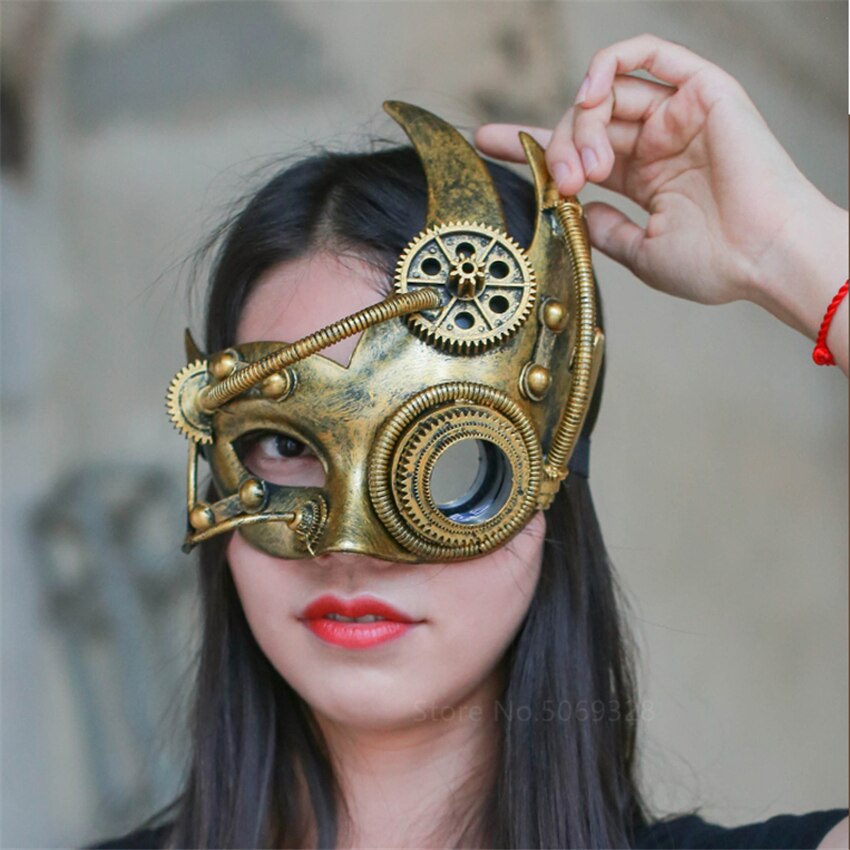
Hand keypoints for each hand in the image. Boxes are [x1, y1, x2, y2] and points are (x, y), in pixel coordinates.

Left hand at [475, 34, 847, 372]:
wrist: (765, 258)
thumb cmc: (715, 263)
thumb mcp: (640, 252)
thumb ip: (603, 228)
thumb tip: (572, 211)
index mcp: (646, 178)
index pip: (580, 151)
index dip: (532, 145)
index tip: (487, 143)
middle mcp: (658, 143)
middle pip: (586, 123)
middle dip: (560, 148)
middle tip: (564, 184)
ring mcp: (679, 116)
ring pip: (607, 94)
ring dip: (582, 124)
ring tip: (586, 168)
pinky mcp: (702, 91)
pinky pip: (649, 54)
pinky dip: (610, 64)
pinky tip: (590, 93)